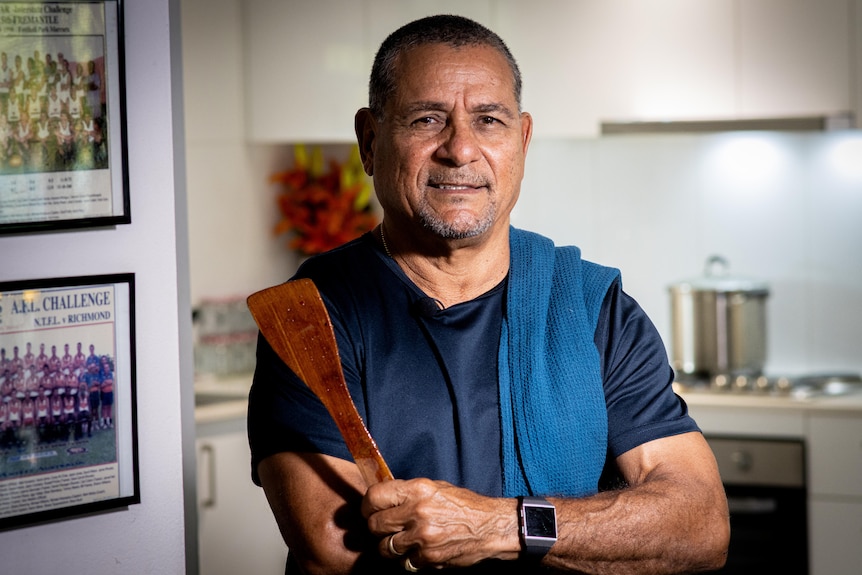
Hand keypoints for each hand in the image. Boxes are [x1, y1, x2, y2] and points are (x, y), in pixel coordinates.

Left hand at [361, 478, 519, 569]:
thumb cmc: (463, 505)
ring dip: (390, 546)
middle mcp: (417, 511)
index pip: (375, 496)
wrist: (490, 526)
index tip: (370, 510)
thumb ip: (408, 493)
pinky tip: (418, 551)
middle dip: (376, 528)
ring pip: (385, 547)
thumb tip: (383, 499)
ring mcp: (422, 536)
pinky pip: (404, 562)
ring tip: (401, 541)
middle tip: (384, 528)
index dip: (368, 506)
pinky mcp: (428, 557)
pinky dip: (408, 559)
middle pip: (375, 525)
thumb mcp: (436, 488)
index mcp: (418, 489)